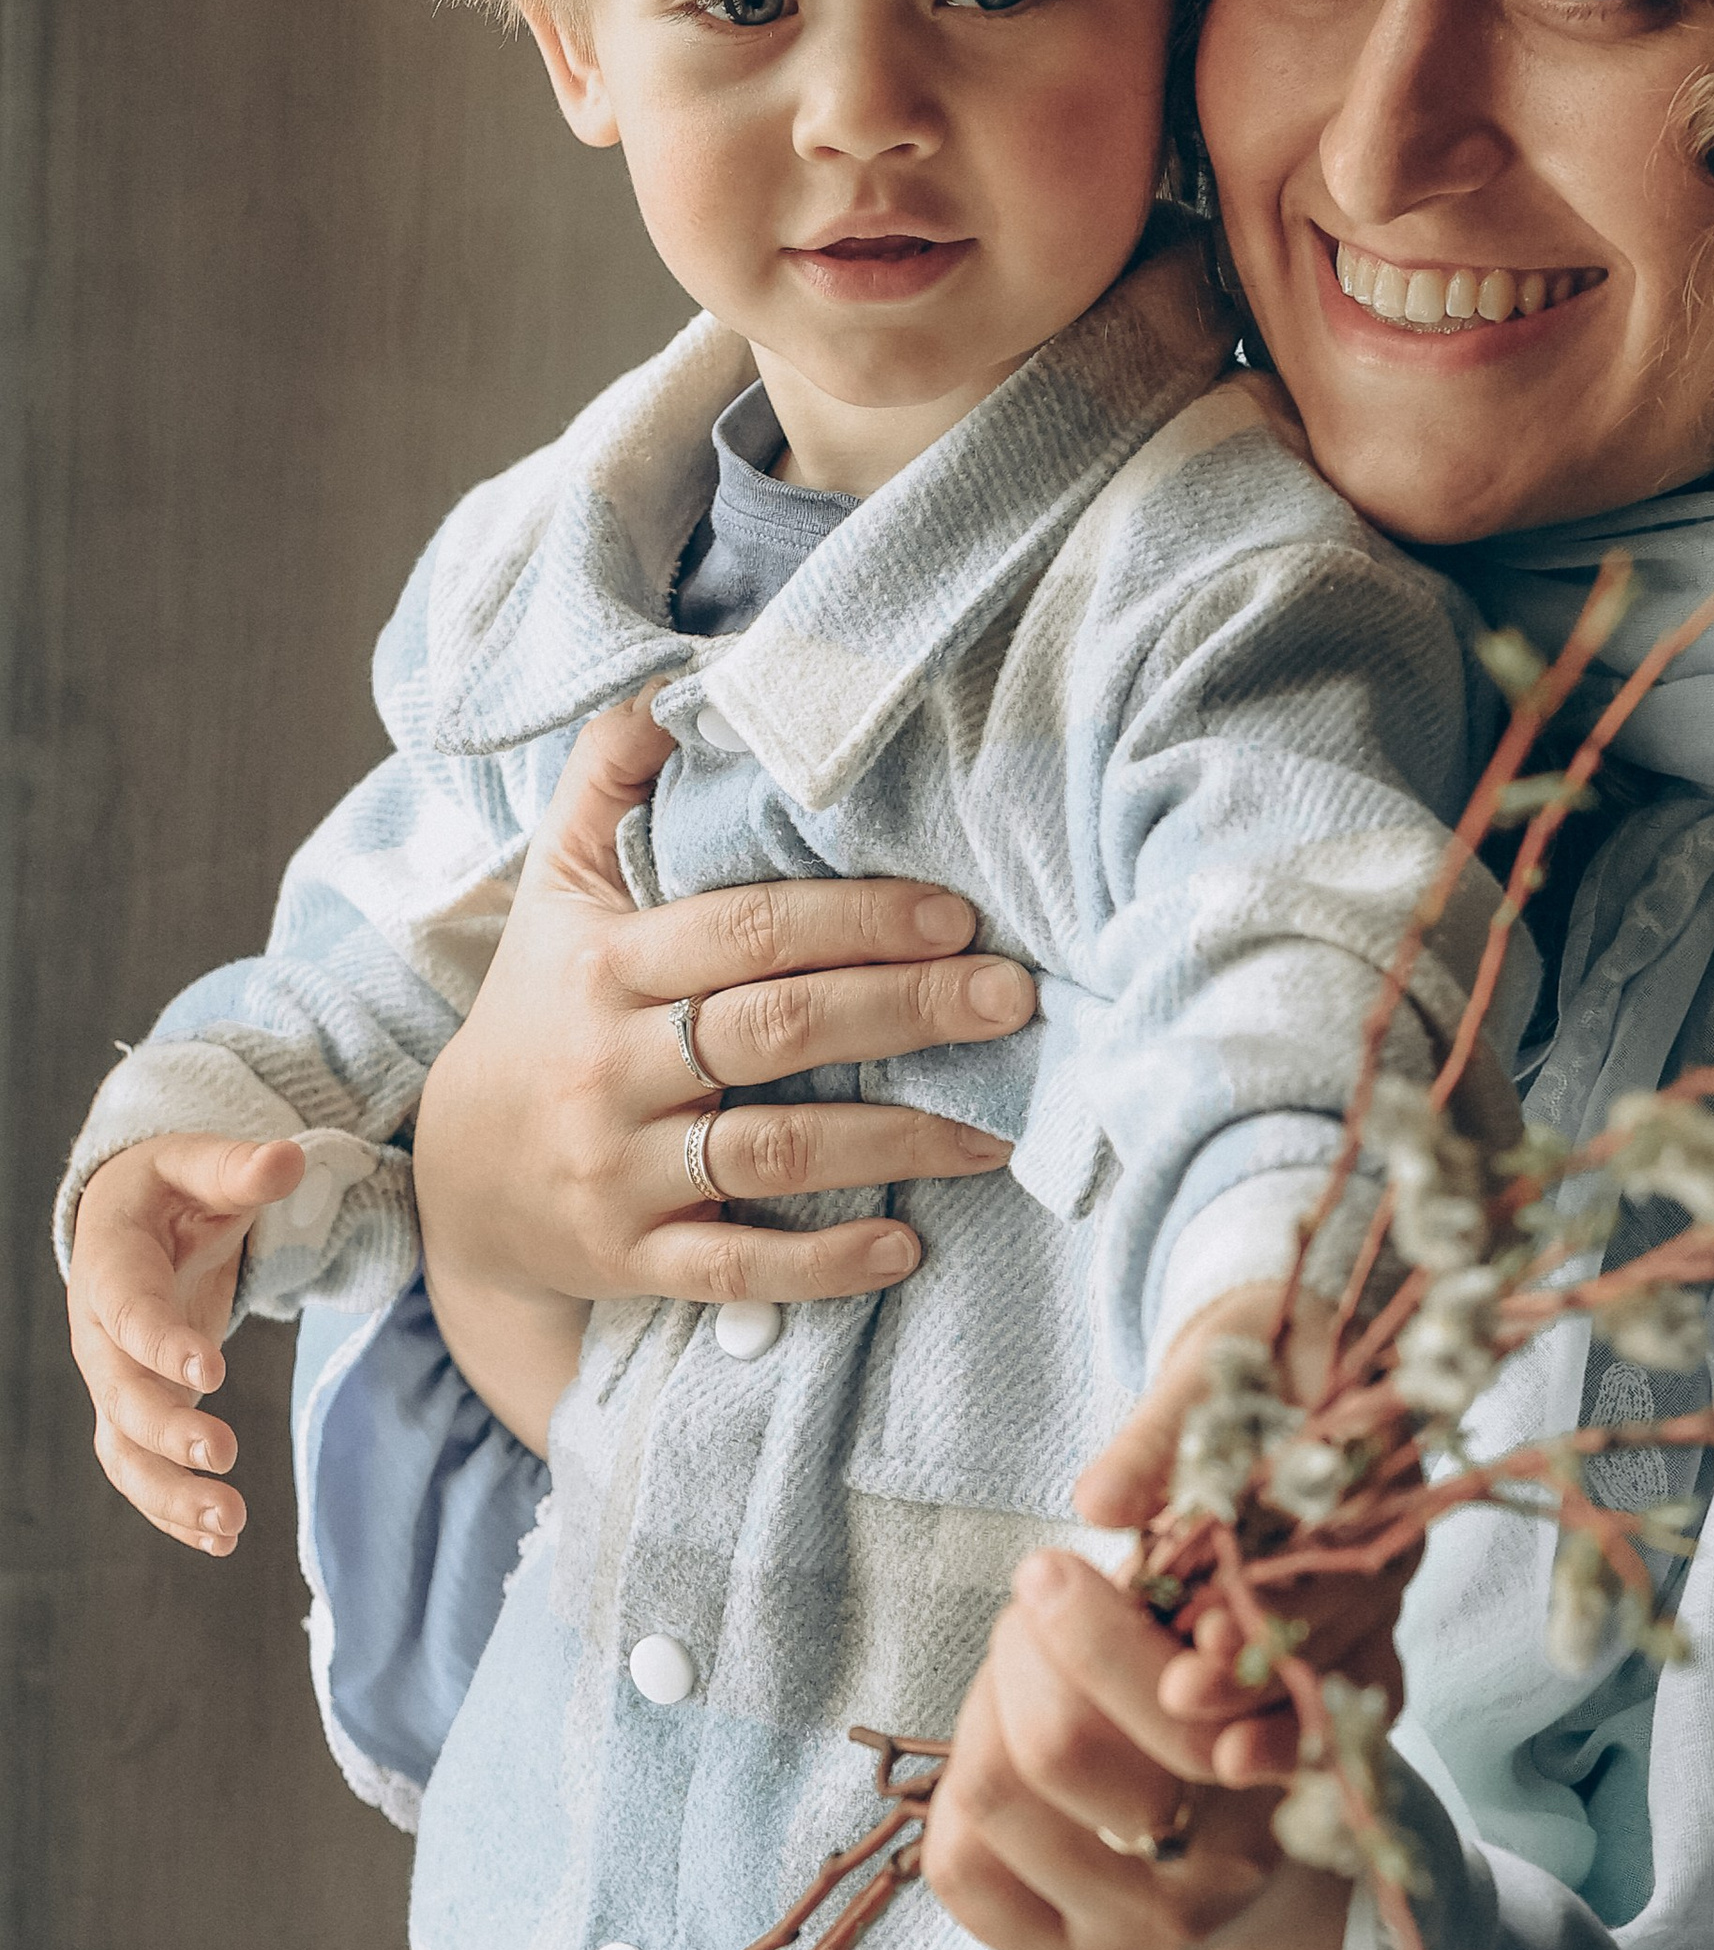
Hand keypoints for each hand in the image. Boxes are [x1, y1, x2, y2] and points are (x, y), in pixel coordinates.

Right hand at [68, 1132, 310, 1550]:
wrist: (133, 1220)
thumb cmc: (170, 1189)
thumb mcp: (198, 1165)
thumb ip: (239, 1168)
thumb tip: (288, 1158)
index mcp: (109, 1266)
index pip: (127, 1311)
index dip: (160, 1343)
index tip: (211, 1373)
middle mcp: (99, 1333)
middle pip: (119, 1393)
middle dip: (166, 1431)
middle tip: (224, 1456)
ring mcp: (115, 1379)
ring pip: (123, 1449)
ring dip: (169, 1493)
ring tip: (230, 1526)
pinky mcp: (138, 1410)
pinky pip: (141, 1470)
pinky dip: (173, 1510)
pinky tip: (221, 1542)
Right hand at [411, 699, 1038, 1320]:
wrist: (461, 1178)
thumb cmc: (542, 1009)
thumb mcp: (558, 888)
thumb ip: (609, 778)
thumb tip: (680, 681)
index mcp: (607, 964)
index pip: (748, 930)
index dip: (858, 918)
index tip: (960, 914)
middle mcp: (609, 1065)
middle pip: (777, 1030)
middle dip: (907, 1011)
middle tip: (1016, 1000)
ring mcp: (619, 1169)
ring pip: (774, 1152)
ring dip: (898, 1142)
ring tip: (1000, 1131)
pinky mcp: (631, 1260)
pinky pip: (735, 1267)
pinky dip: (822, 1263)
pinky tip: (906, 1246)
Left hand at [924, 1547, 1351, 1949]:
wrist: (1246, 1859)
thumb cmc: (1232, 1706)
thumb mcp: (1247, 1633)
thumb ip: (1203, 1588)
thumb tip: (1103, 1508)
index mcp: (1289, 1765)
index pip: (1167, 1701)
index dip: (1090, 1628)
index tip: (1050, 1568)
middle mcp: (1227, 1869)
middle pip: (1059, 1744)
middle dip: (1024, 1645)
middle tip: (1037, 1605)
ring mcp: (1148, 1934)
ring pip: (993, 1791)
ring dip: (988, 1706)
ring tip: (1023, 1678)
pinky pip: (957, 1866)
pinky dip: (957, 1787)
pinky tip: (1003, 1754)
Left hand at [1074, 1282, 1416, 1780]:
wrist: (1299, 1356)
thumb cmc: (1254, 1355)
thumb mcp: (1210, 1369)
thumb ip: (1160, 1437)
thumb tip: (1099, 1501)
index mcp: (1368, 1460)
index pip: (1327, 1542)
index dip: (1271, 1597)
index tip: (1202, 1640)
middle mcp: (1384, 1535)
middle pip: (1334, 1622)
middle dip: (1260, 1669)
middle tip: (1183, 1697)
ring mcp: (1374, 1590)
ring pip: (1341, 1669)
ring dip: (1274, 1712)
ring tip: (1215, 1753)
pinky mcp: (1354, 1626)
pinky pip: (1347, 1691)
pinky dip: (1300, 1729)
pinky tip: (1246, 1764)